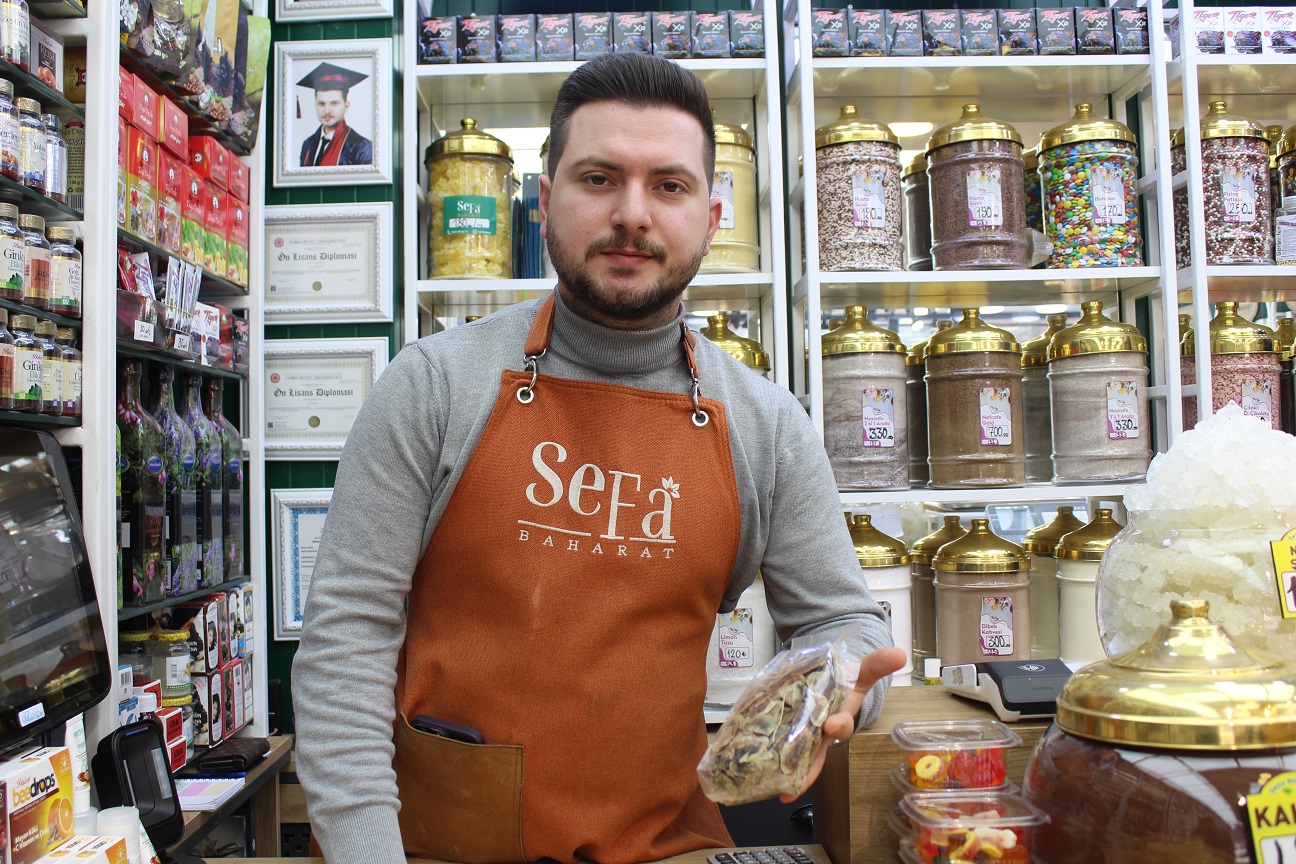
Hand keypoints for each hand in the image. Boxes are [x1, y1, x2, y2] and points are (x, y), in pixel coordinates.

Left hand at [778, 646, 906, 802]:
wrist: (826, 682)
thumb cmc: (844, 681)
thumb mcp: (859, 671)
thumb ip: (876, 663)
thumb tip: (899, 653)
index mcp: (840, 717)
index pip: (842, 724)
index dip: (838, 725)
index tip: (831, 725)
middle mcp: (823, 734)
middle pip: (818, 753)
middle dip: (811, 765)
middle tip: (800, 776)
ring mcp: (806, 739)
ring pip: (801, 761)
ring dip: (793, 776)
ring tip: (782, 792)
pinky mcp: (788, 738)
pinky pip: (784, 755)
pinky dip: (777, 768)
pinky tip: (767, 783)